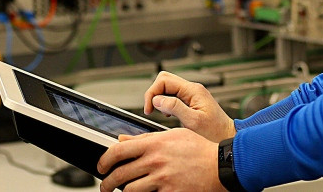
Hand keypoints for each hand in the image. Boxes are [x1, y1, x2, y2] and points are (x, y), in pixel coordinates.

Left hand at [97, 129, 220, 191]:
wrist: (221, 165)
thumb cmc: (199, 149)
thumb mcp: (172, 135)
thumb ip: (146, 138)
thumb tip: (123, 139)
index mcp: (154, 144)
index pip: (118, 151)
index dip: (104, 160)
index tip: (102, 166)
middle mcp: (155, 161)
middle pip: (120, 174)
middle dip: (107, 183)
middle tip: (105, 186)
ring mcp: (162, 179)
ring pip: (130, 190)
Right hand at [143, 71, 235, 142]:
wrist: (228, 137)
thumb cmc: (215, 132)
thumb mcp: (193, 121)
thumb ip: (175, 108)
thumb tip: (157, 100)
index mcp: (193, 90)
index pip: (164, 81)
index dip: (152, 93)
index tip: (149, 109)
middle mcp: (192, 89)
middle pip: (164, 80)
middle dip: (154, 93)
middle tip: (151, 110)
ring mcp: (192, 94)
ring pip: (168, 87)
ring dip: (160, 99)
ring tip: (162, 114)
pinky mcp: (191, 101)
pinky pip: (173, 96)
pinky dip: (167, 104)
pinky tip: (169, 115)